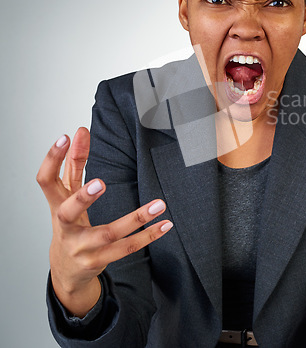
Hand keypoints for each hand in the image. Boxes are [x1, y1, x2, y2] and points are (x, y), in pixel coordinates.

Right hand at [37, 127, 172, 316]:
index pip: (46, 180)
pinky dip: (147, 237)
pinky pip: (125, 249)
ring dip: (136, 219)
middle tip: (101, 183)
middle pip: (67, 212)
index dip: (52, 159)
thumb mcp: (68, 195)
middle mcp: (65, 227)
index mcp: (56, 205)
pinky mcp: (98, 261)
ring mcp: (80, 247)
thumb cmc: (69, 224)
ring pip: (108, 234)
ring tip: (159, 204)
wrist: (66, 270)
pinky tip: (164, 224)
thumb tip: (80, 131)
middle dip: (83, 198)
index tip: (66, 137)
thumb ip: (75, 163)